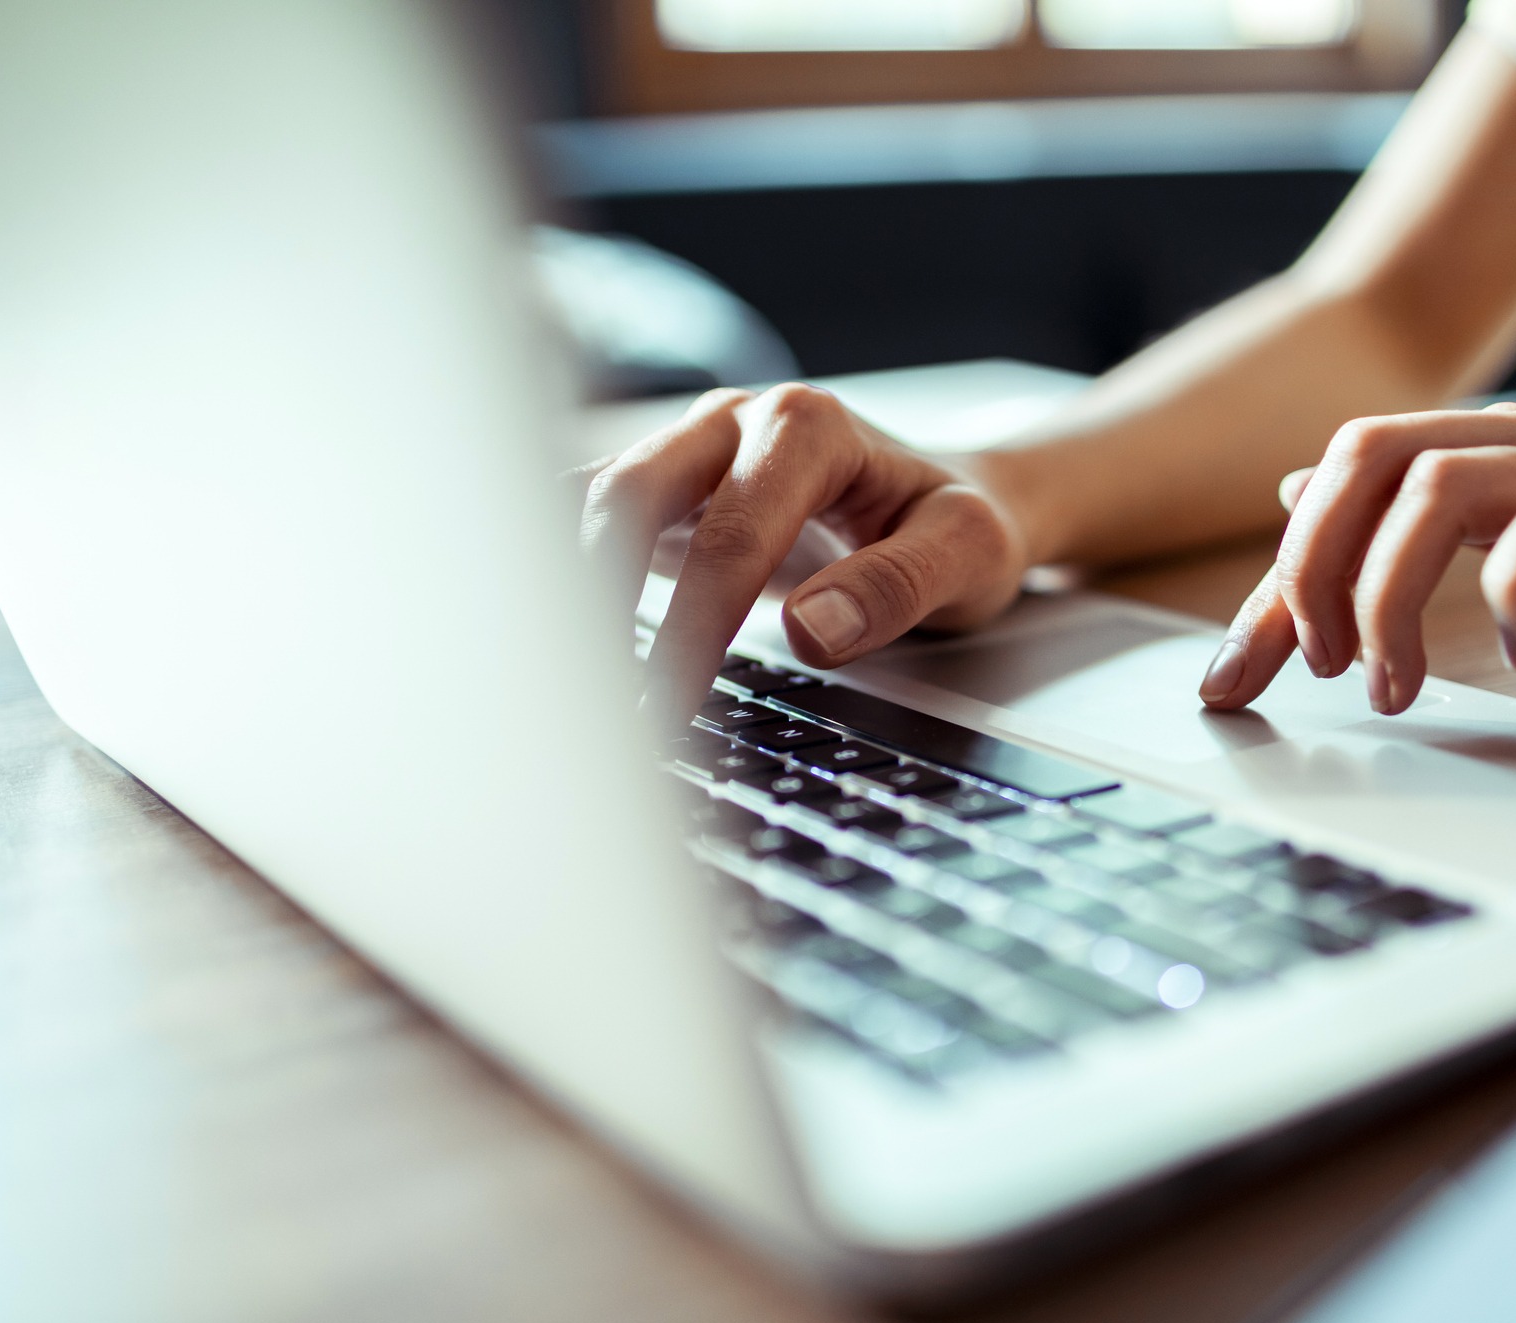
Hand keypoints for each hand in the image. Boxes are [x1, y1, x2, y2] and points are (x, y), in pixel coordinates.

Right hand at [578, 384, 1029, 733]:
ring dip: (563, 586)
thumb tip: (812, 631)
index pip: (733, 537)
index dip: (693, 629)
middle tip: (583, 701)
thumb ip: (897, 585)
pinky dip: (564, 576)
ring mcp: (691, 448)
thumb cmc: (962, 524)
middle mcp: (734, 422)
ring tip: (548, 679)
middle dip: (594, 599)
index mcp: (807, 428)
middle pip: (629, 496)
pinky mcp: (667, 485)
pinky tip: (546, 644)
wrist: (957, 495)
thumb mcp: (969, 553)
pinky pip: (593, 519)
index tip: (667, 707)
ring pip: (593, 502)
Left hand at [1197, 404, 1515, 712]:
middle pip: (1365, 456)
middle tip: (1321, 669)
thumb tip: (1304, 484)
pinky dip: (1512, 597)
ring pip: (1434, 486)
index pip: (1342, 475)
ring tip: (1393, 686)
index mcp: (1493, 449)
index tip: (1234, 680)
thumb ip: (1426, 517)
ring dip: (1387, 596)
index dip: (1272, 577)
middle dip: (1310, 570)